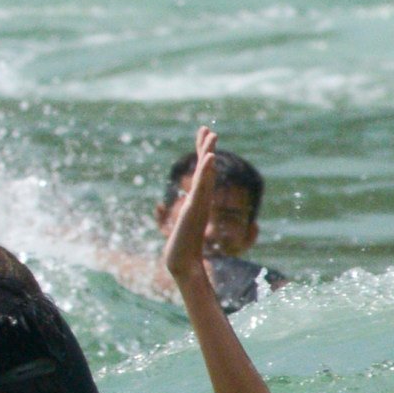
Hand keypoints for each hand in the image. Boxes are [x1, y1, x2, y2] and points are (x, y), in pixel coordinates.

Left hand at [164, 125, 221, 274]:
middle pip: (205, 169)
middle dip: (206, 148)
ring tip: (211, 135)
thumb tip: (186, 214)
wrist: (182, 264)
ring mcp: (199, 203)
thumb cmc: (182, 249)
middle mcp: (200, 199)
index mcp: (197, 200)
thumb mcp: (182, 227)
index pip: (202, 173)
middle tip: (208, 129)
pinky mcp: (195, 209)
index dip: (203, 155)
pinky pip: (202, 187)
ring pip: (206, 174)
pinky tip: (209, 158)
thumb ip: (186, 219)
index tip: (204, 135)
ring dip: (207, 154)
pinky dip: (206, 171)